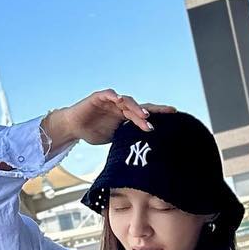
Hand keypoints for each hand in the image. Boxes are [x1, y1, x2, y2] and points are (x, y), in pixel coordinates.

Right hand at [44, 91, 176, 149]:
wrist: (74, 127)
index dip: (158, 113)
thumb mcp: (114, 139)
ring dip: (136, 108)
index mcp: (126, 116)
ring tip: (144, 115)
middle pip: (139, 107)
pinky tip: (121, 100)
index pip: (144, 113)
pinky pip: (109, 95)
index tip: (174, 114)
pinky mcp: (98, 97)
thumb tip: (143, 154)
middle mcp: (120, 106)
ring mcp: (110, 101)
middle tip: (166, 115)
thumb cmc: (94, 132)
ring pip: (126, 102)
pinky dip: (115, 97)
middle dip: (152, 111)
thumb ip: (127, 140)